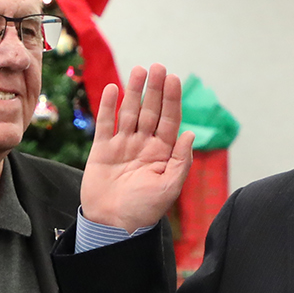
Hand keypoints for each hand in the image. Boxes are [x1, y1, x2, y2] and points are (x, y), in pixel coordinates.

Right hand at [78, 66, 195, 231]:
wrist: (112, 225)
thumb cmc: (144, 211)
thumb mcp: (169, 188)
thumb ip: (181, 161)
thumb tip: (190, 134)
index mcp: (163, 153)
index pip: (170, 120)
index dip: (172, 100)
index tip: (174, 79)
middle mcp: (144, 145)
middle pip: (151, 111)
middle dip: (155, 90)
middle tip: (158, 67)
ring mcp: (123, 145)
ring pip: (129, 112)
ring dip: (133, 91)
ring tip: (138, 71)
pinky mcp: (103, 150)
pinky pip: (106, 124)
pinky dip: (108, 107)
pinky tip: (113, 89)